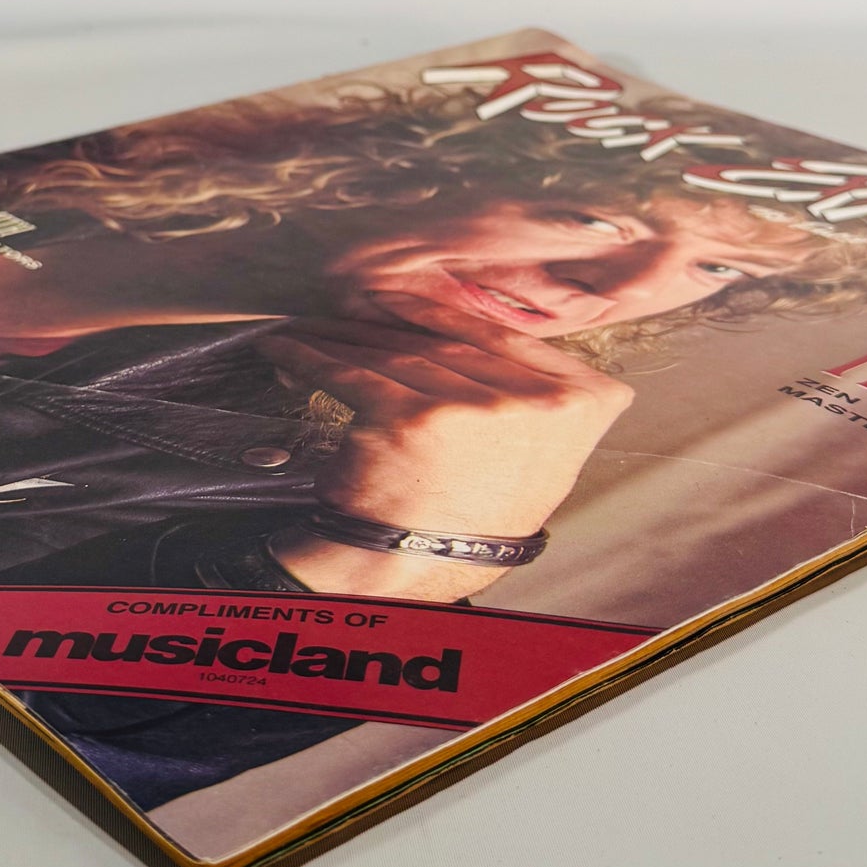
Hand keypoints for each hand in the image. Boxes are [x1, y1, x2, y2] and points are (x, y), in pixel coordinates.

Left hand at [252, 292, 632, 597]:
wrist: (422, 569)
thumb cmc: (479, 517)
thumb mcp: (545, 454)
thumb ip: (541, 390)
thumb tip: (487, 324)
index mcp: (580, 404)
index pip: (506, 336)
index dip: (449, 312)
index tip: (409, 297)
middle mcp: (530, 402)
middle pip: (449, 340)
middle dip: (390, 320)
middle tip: (352, 308)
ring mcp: (468, 406)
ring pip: (397, 351)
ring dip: (343, 335)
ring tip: (311, 329)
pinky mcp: (406, 414)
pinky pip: (349, 369)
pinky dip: (308, 354)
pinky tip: (287, 347)